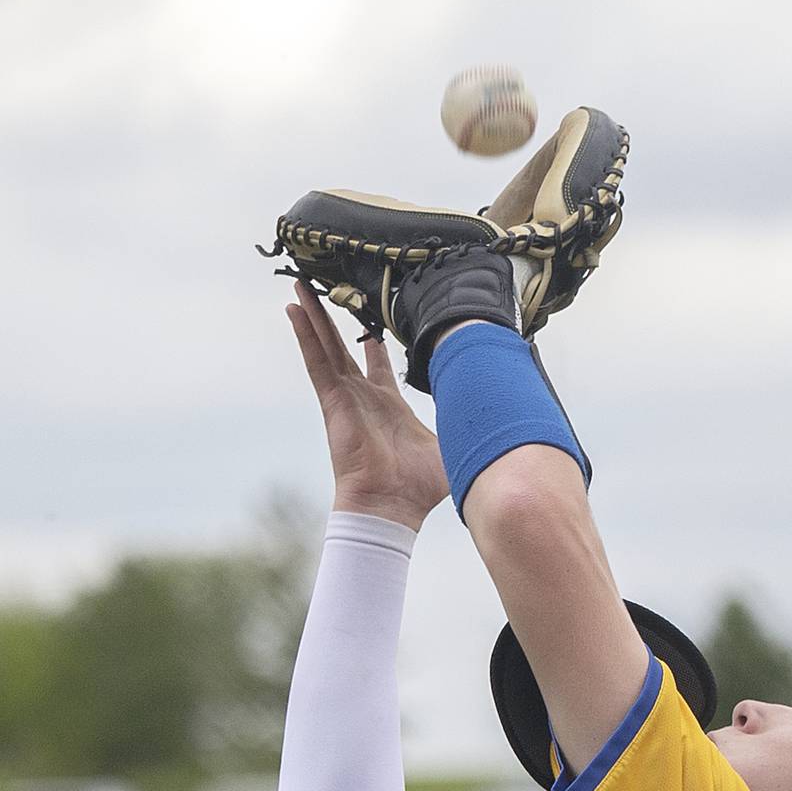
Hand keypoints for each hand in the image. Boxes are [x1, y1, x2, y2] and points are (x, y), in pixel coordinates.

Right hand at [286, 283, 449, 530]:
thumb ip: (464, 425)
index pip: (379, 365)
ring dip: (314, 315)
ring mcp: (346, 397)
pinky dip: (304, 334)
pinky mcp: (333, 401)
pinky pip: (316, 360)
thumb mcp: (451, 445)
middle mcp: (365, 397)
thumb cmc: (420, 487)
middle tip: (329, 287)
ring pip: (326, 345)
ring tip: (301, 284)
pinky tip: (293, 309)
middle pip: (346, 347)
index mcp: (391, 406)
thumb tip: (498, 421)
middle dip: (337, 318)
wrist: (393, 506)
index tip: (373, 318)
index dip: (375, 341)